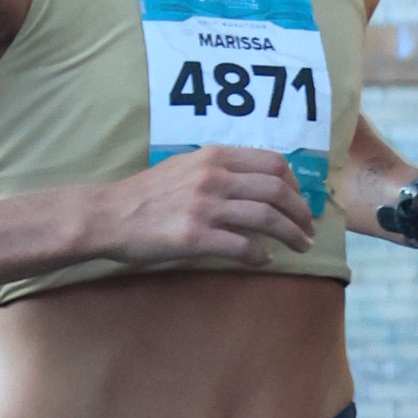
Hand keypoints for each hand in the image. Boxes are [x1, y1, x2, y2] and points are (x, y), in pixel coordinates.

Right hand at [96, 143, 318, 267]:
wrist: (108, 215)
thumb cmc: (145, 194)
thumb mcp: (184, 166)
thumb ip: (217, 169)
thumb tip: (251, 181)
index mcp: (214, 157)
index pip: (273, 162)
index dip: (296, 184)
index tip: (300, 200)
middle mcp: (214, 177)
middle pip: (278, 190)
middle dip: (301, 213)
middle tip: (309, 230)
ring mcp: (206, 207)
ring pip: (267, 218)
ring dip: (291, 234)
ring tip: (300, 246)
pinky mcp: (196, 236)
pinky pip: (243, 246)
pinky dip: (261, 255)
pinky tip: (265, 260)